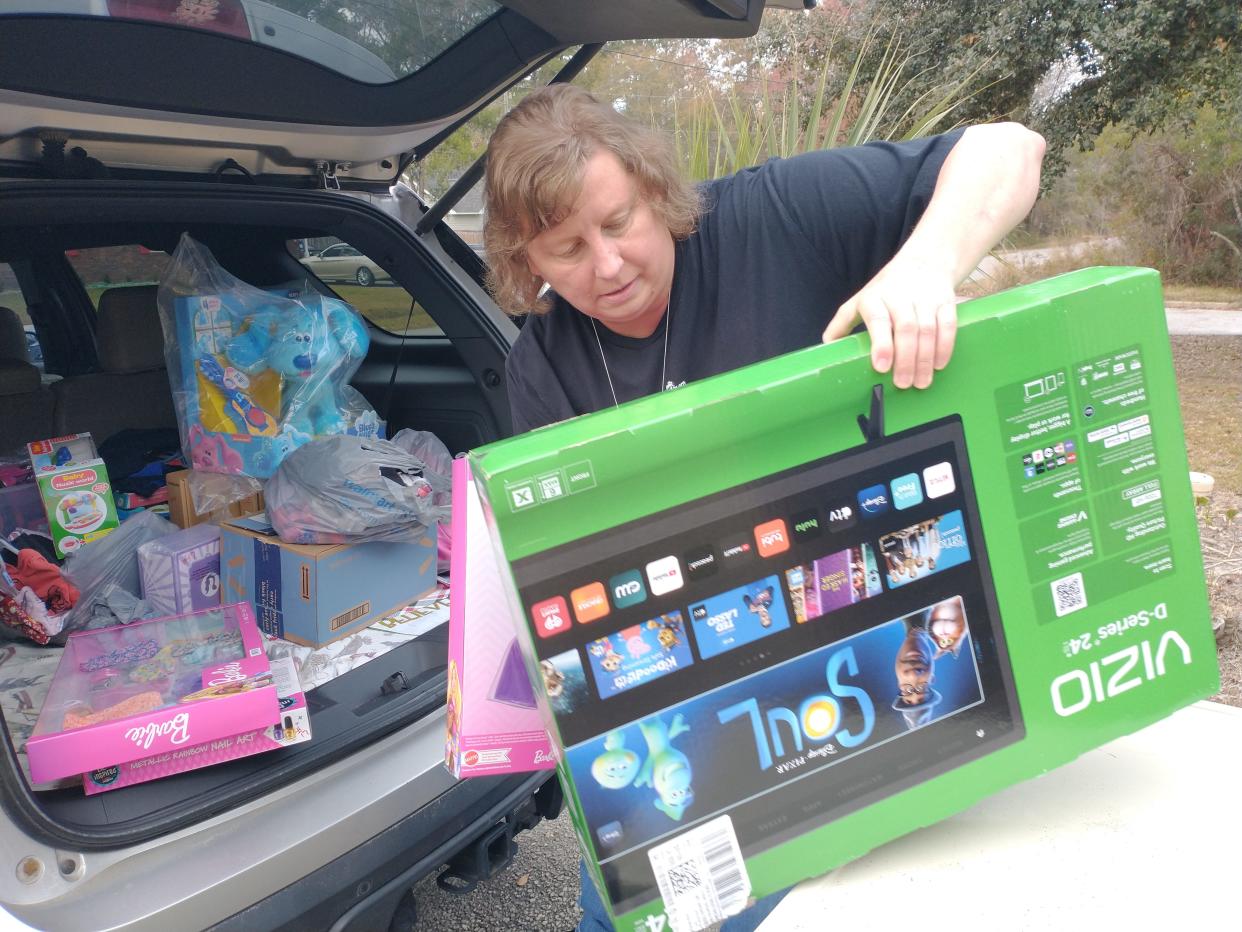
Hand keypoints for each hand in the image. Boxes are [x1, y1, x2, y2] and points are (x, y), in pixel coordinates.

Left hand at [822, 261, 957, 388]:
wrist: (926, 261)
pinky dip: (945, 347)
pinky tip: (938, 365)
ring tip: (921, 382)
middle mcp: (900, 296)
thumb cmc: (887, 288)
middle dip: (905, 359)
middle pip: (906, 329)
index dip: (881, 344)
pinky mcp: (945, 301)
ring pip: (927, 330)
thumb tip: (827, 346)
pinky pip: (948, 325)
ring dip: (925, 359)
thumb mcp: (861, 299)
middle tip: (903, 384)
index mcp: (874, 297)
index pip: (878, 320)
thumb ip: (842, 322)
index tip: (881, 366)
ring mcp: (925, 298)